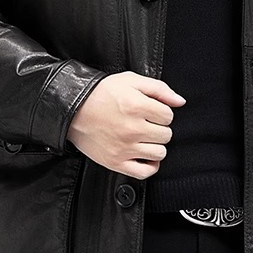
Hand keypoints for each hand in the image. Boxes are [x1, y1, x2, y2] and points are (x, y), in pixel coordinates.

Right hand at [67, 71, 185, 178]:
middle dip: (159, 127)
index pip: (168, 116)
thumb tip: (180, 101)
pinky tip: (145, 155)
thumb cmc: (101, 93)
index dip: (162, 112)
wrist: (73, 109)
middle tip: (146, 122)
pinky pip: (144, 172)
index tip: (152, 111)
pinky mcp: (116, 162)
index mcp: (136, 106)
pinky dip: (150, 166)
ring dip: (155, 145)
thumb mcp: (130, 80)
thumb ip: (159, 89)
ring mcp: (124, 148)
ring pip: (159, 153)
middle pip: (166, 134)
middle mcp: (131, 129)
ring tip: (144, 137)